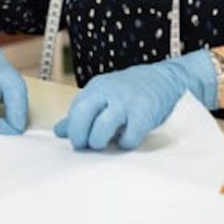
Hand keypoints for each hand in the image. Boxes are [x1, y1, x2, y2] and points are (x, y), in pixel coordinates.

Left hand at [54, 50, 217, 150]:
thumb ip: (82, 112)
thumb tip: (59, 131)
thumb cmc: (130, 91)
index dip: (72, 128)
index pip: (75, 109)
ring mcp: (126, 102)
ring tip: (103, 143)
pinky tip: (126, 140)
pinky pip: (128, 138)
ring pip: (102, 129)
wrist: (164, 78)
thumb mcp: (103, 95)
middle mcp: (109, 92)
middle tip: (84, 146)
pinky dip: (125, 144)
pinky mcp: (144, 114)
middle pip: (82, 116)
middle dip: (80, 136)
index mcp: (97, 87)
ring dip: (98, 141)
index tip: (75, 140)